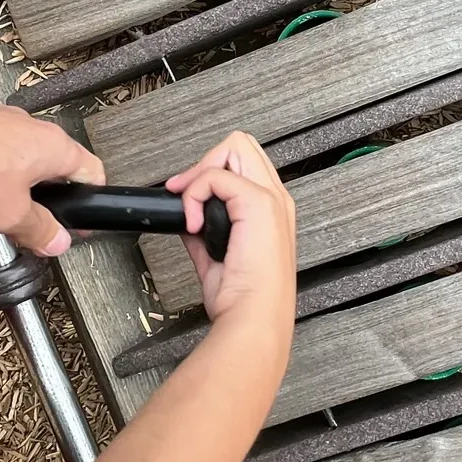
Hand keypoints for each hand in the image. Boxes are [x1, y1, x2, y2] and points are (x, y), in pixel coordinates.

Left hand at [0, 92, 103, 255]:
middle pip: (52, 168)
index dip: (88, 204)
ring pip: (16, 162)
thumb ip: (38, 230)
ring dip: (9, 190)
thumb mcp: (8, 215)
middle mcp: (30, 128)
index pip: (91, 173)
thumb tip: (57, 240)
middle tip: (30, 231)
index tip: (78, 226)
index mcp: (54, 147)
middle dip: (43, 202)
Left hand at [166, 133, 295, 348]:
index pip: (242, 164)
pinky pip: (215, 177)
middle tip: (190, 197)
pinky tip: (193, 224)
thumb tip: (185, 218)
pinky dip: (194, 195)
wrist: (254, 317)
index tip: (189, 202)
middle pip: (241, 144)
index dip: (211, 174)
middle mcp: (276, 199)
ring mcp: (270, 198)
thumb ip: (203, 231)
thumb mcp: (215, 257)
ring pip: (234, 146)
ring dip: (201, 174)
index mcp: (272, 210)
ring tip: (191, 210)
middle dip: (207, 163)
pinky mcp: (257, 203)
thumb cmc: (244, 299)